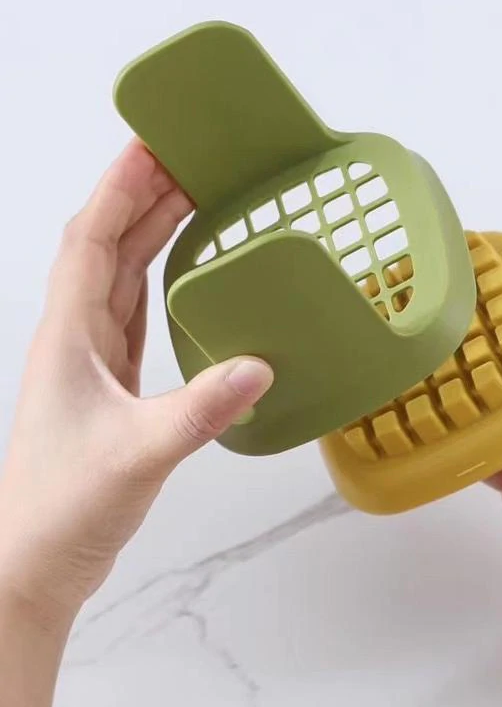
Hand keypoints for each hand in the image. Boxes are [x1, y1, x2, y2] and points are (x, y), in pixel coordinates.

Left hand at [0, 142, 273, 627]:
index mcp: (70, 336)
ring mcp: (92, 362)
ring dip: (146, 234)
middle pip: (106, 247)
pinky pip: (132, 313)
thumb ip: (199, 410)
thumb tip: (260, 367)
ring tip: (185, 199)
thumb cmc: (66, 506)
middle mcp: (76, 338)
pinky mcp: (111, 386)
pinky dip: (154, 281)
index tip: (150, 145)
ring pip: (118, 277)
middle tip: (182, 158)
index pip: (90, 241)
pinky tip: (177, 276)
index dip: (118, 189)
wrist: (35, 562)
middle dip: (139, 198)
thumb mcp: (138, 453)